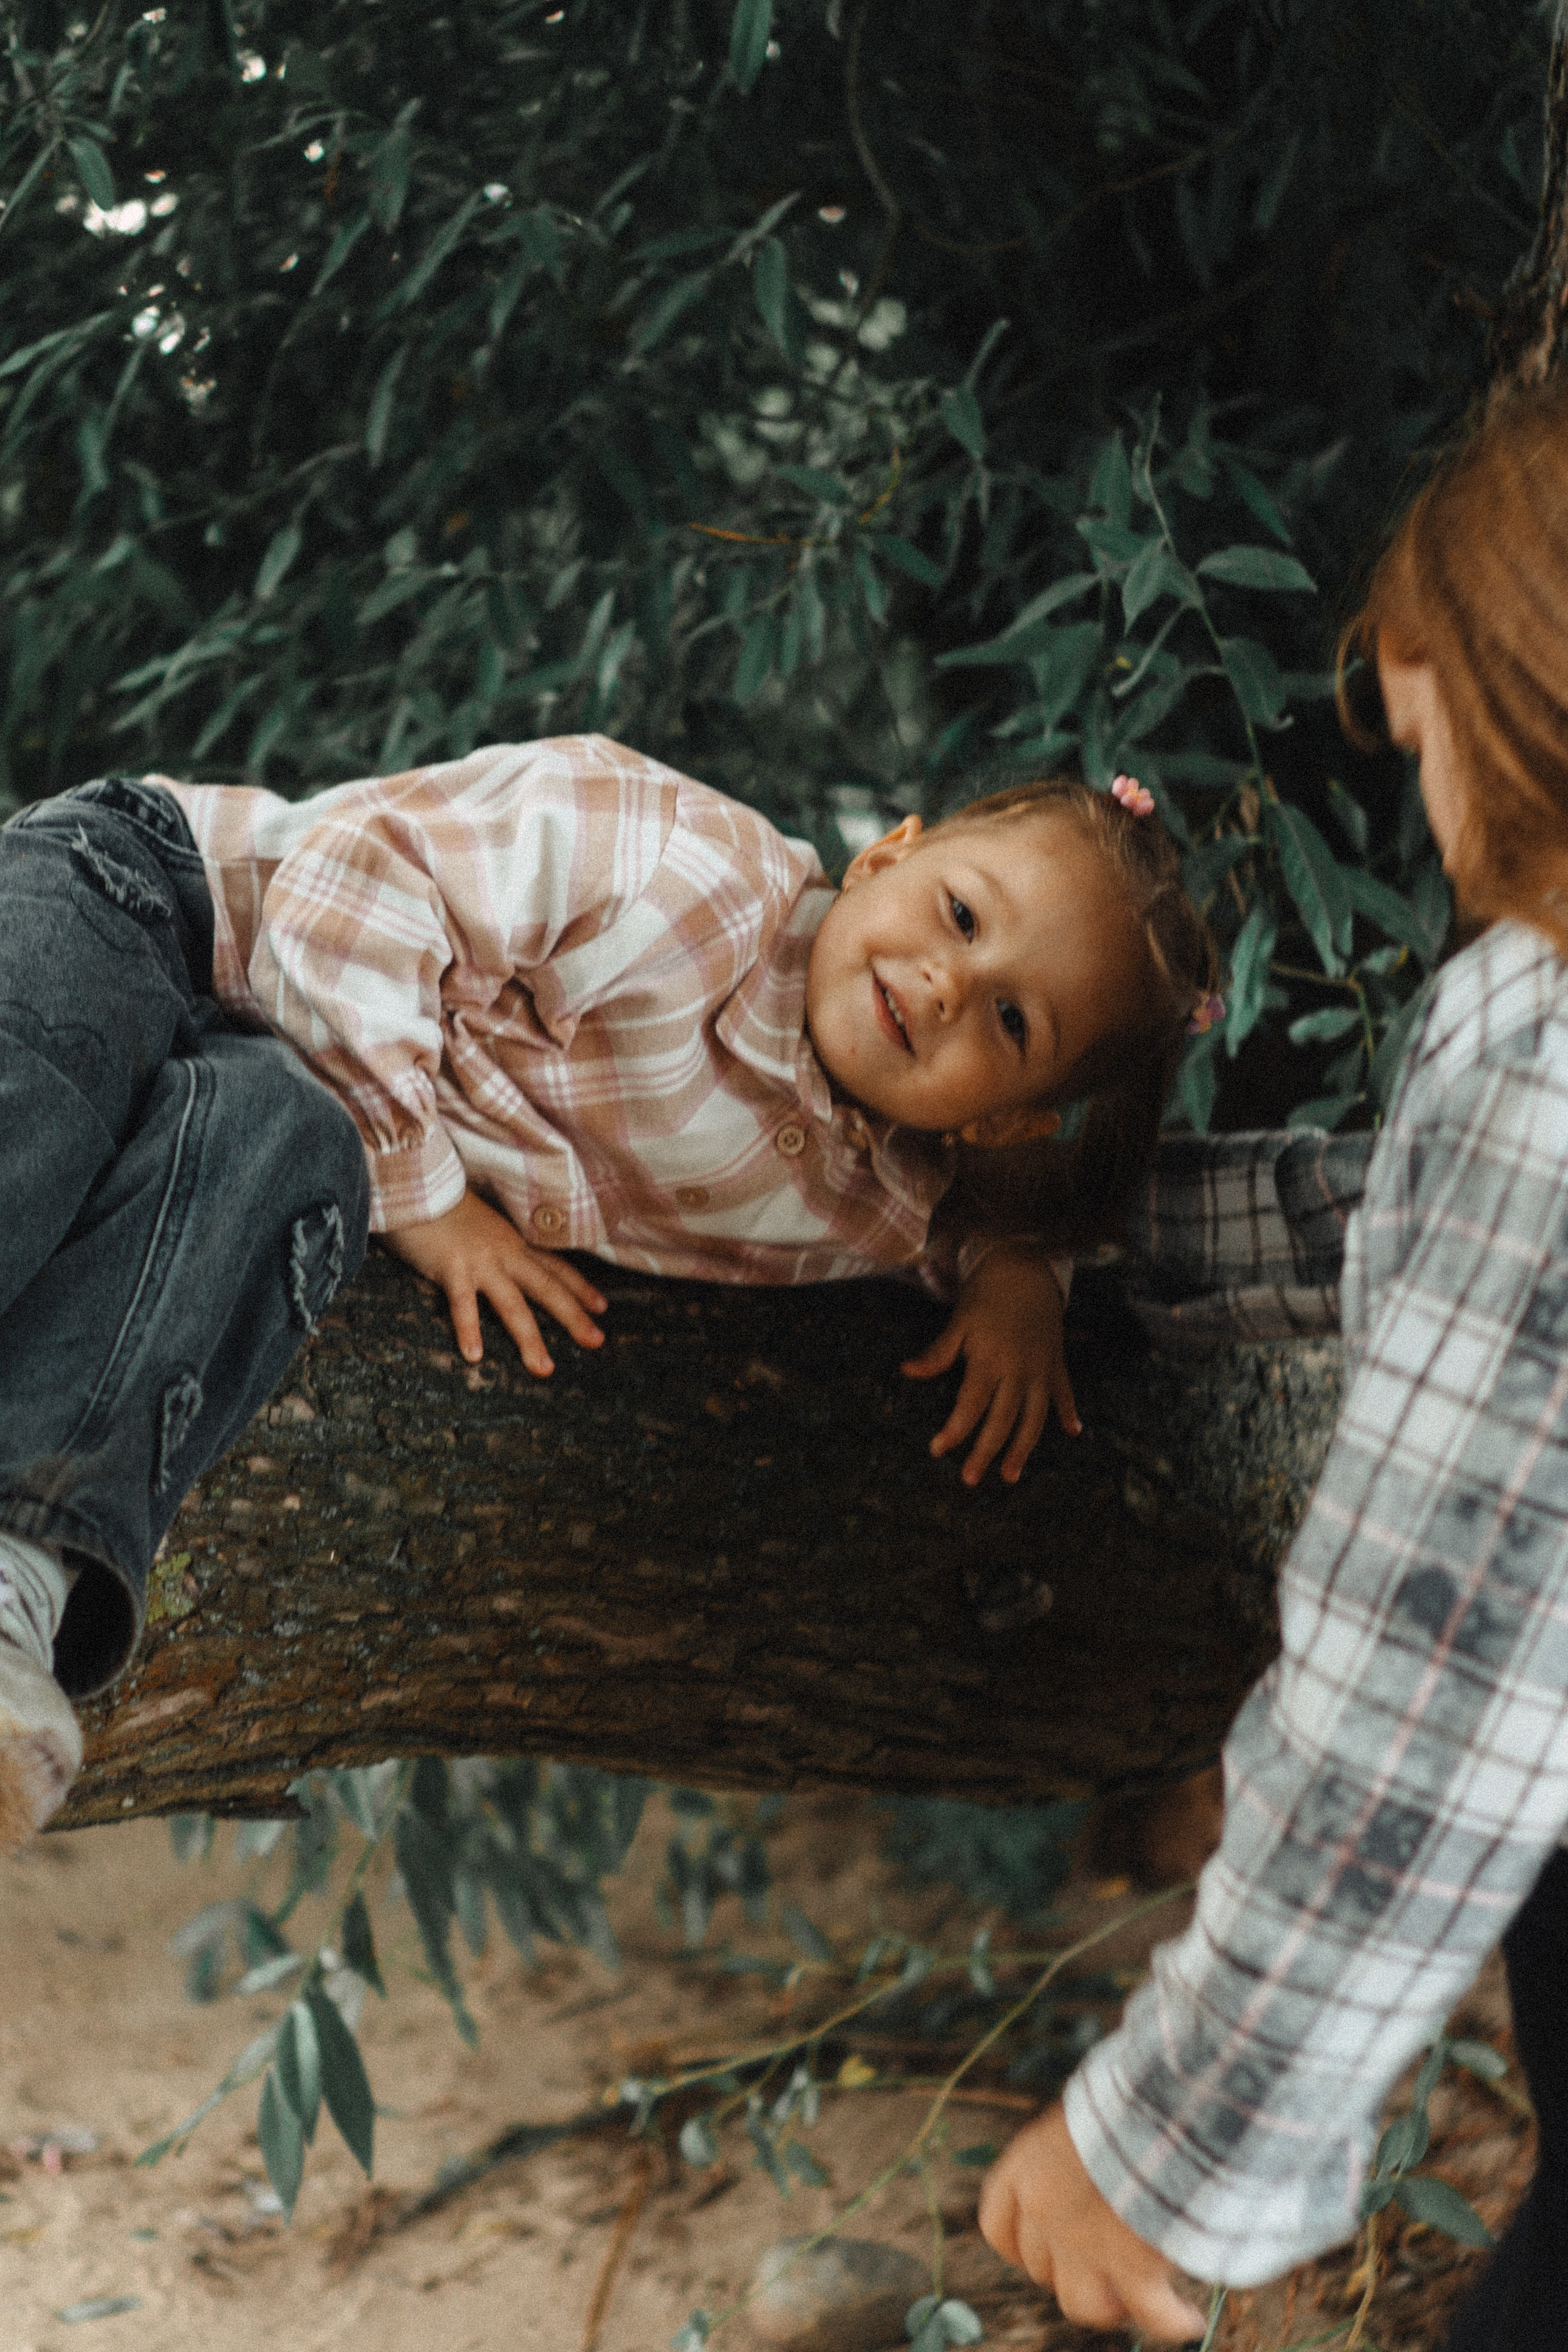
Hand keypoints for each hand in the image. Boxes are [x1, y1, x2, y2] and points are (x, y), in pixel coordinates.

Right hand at [384, 1189, 606, 1376]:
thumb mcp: (480, 1222)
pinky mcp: (452, 1268)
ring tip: (544, 1369)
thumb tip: (499, 1260)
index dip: (580, 1287)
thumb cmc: (441, 1203)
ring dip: (530, 1339)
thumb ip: (492, 1243)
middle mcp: (504, 1252)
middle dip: (574, 1316)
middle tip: (597, 1341)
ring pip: (513, 1305)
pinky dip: (469, 1331)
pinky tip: (474, 1357)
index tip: (602, 1307)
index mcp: (512, 1241)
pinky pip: (463, 1305)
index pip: (554, 1267)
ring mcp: (480, 1261)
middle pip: (547, 1287)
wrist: (415, 1181)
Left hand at [902, 1244, 1078, 1485]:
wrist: (1025, 1267)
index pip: (970, 1406)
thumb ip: (938, 1352)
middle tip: (970, 1479)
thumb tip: (908, 1371)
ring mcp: (1041, 1369)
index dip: (954, 1431)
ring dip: (1023, 1448)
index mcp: (990, 1361)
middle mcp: (1018, 1370)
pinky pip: (1064, 1392)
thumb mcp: (959, 1321)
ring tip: (1011, 1475)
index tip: (937, 1450)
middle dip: (985, 1452)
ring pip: (1034, 1418)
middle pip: (1002, 1421)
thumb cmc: (986, 1295)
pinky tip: (1073, 1432)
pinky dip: (1069, 1411)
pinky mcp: (1056, 1362)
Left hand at [979, 2103, 1209, 2343]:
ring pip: (1081, 2304)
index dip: (1021, 2248)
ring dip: (1108, 2305)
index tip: (1044, 2251)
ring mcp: (1085, 2242)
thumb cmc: (1133, 2094)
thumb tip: (1084, 2170)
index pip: (997, 2227)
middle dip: (1069, 2271)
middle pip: (1040, 2268)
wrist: (1169, 2097)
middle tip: (1104, 2267)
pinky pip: (1151, 2315)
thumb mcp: (1083, 2114)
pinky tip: (1189, 2320)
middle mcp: (1045, 2208)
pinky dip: (1172, 2322)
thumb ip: (1072, 2149)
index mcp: (1028, 2164)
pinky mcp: (1134, 2265)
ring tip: (1136, 2300)